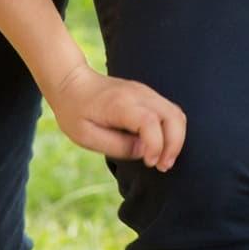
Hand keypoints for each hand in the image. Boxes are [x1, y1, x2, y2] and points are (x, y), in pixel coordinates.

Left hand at [45, 62, 185, 171]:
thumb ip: (117, 146)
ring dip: (176, 139)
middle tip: (163, 166)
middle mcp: (138, 94)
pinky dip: (172, 131)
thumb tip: (144, 152)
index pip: (150, 122)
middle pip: (173, 116)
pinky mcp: (148, 95)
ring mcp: (145, 92)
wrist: (72, 82)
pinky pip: (170, 112)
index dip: (156, 145)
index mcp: (119, 104)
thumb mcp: (85, 136)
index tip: (150, 163)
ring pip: (176, 113)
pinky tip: (160, 148)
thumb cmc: (75, 111)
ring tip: (163, 160)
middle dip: (174, 145)